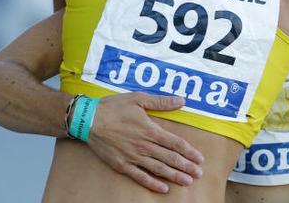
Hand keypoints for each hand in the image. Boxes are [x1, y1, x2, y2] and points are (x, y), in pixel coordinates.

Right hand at [87, 92, 203, 192]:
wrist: (88, 120)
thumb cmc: (113, 107)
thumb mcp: (138, 99)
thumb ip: (161, 102)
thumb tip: (181, 100)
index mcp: (150, 130)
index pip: (175, 143)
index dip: (189, 152)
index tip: (200, 159)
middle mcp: (144, 146)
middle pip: (170, 158)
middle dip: (186, 166)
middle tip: (199, 173)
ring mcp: (133, 157)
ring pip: (158, 169)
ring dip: (174, 176)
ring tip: (187, 181)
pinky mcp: (122, 165)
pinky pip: (140, 177)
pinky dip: (152, 183)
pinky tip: (163, 189)